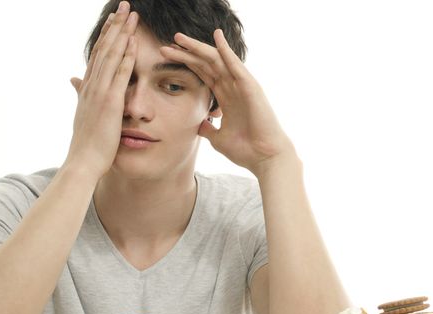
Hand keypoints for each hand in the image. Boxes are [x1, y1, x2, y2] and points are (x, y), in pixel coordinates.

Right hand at [64, 1, 137, 179]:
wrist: (83, 163)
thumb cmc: (88, 145)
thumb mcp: (85, 115)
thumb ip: (82, 96)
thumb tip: (74, 81)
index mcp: (88, 88)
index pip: (99, 55)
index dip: (107, 36)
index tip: (114, 20)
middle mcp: (92, 85)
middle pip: (105, 48)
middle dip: (115, 26)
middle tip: (124, 6)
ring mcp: (99, 92)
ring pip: (111, 55)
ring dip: (122, 33)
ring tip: (131, 14)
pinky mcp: (109, 101)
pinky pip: (119, 74)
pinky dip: (125, 56)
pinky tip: (133, 41)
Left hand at [160, 30, 296, 177]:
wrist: (265, 158)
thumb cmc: (246, 150)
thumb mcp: (218, 138)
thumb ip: (208, 129)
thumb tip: (199, 124)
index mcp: (226, 98)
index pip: (203, 74)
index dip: (187, 63)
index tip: (168, 56)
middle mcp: (233, 88)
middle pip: (207, 63)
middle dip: (187, 52)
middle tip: (169, 42)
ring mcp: (242, 86)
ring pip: (217, 60)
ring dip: (198, 48)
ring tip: (179, 37)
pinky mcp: (250, 87)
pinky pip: (235, 65)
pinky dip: (226, 50)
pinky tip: (216, 36)